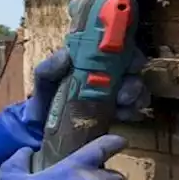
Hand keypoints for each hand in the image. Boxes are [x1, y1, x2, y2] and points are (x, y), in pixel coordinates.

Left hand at [0, 48, 149, 171]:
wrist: (41, 130)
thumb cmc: (44, 98)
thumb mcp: (43, 80)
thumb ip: (50, 67)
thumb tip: (65, 55)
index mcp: (93, 60)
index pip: (120, 50)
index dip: (130, 54)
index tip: (130, 65)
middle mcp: (108, 74)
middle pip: (133, 71)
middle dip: (134, 83)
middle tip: (125, 96)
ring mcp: (114, 94)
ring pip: (137, 90)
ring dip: (137, 98)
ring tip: (126, 109)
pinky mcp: (115, 114)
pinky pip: (133, 110)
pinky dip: (133, 113)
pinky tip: (124, 118)